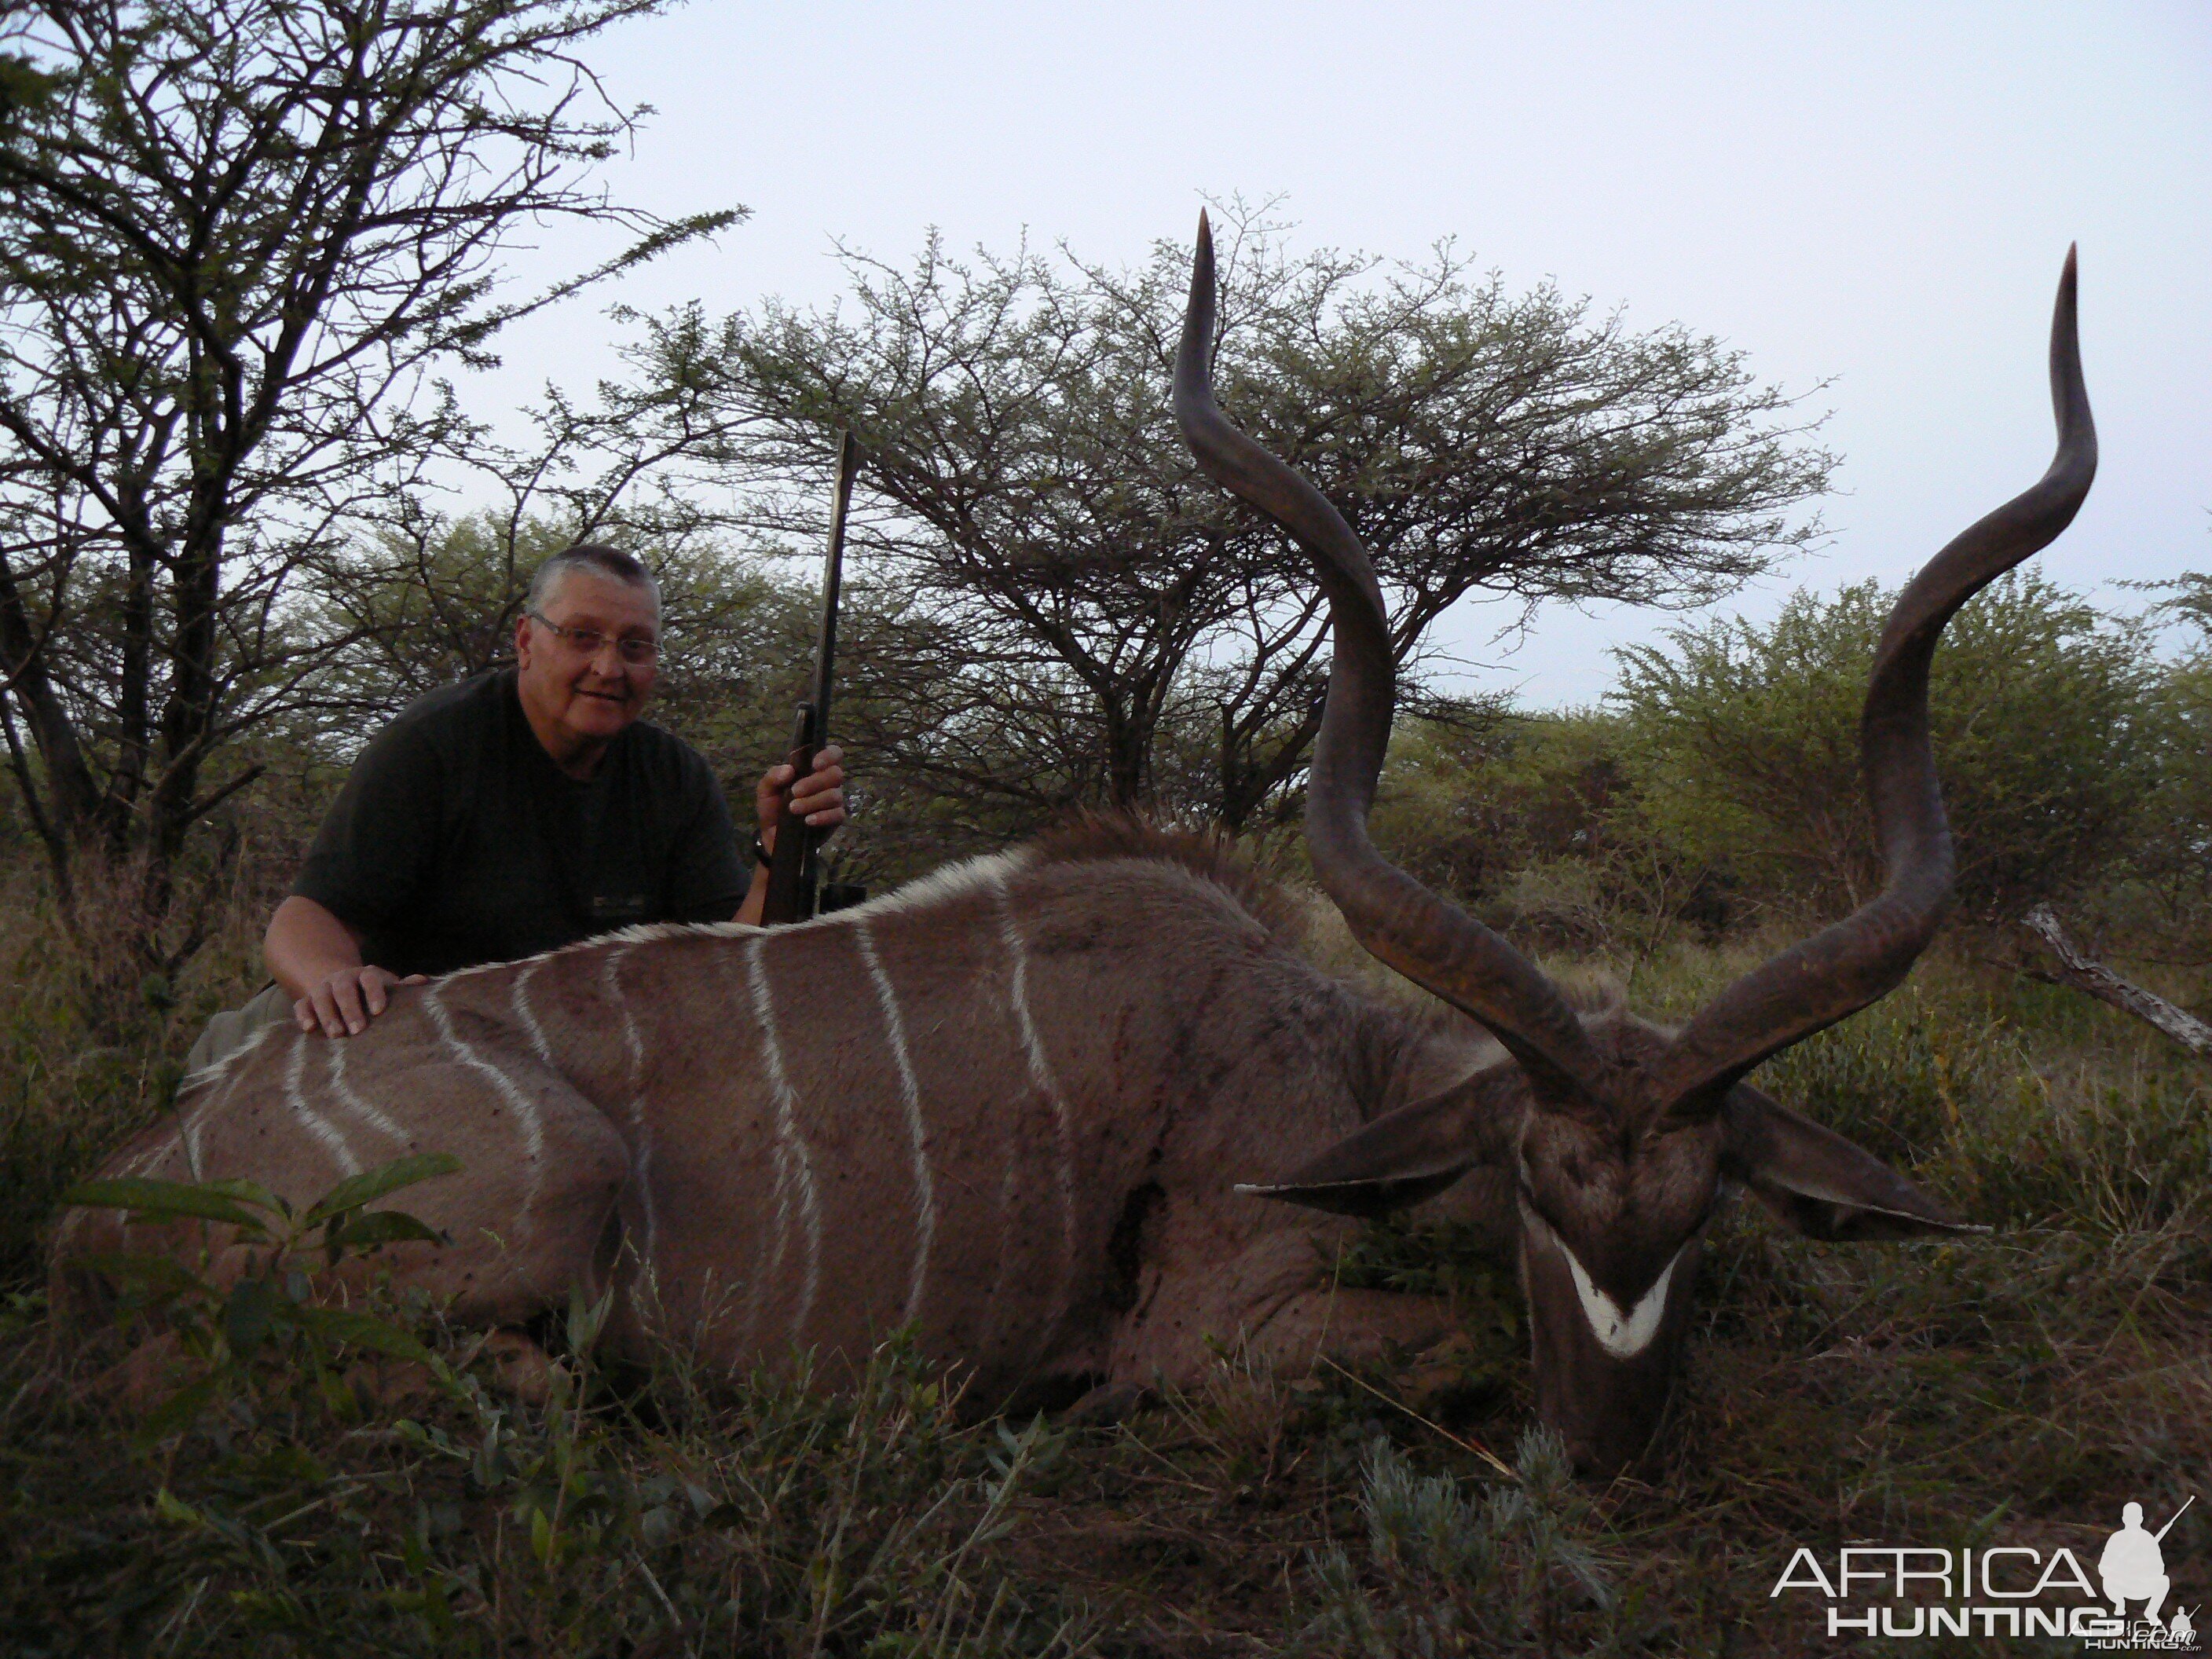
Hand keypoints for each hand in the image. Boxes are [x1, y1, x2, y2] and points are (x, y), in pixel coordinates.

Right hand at [294, 963, 427, 1037]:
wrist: (342, 986)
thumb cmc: (372, 994)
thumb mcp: (387, 988)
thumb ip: (403, 987)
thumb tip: (423, 980)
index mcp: (365, 974)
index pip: (370, 978)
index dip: (374, 992)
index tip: (379, 1011)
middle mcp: (342, 978)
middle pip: (344, 989)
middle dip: (350, 1009)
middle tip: (358, 1030)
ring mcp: (323, 988)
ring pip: (322, 997)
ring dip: (328, 1015)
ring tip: (337, 1035)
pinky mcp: (307, 1000)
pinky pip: (302, 1005)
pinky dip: (304, 1015)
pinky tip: (309, 1029)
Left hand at [755, 743, 847, 852]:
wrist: (772, 836)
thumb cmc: (773, 807)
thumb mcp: (766, 790)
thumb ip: (773, 776)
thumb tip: (789, 769)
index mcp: (814, 769)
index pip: (833, 753)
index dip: (828, 755)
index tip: (814, 764)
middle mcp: (828, 783)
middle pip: (836, 774)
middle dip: (814, 782)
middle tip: (794, 792)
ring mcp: (833, 802)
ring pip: (835, 795)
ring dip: (812, 801)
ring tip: (793, 809)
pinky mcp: (835, 820)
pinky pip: (838, 814)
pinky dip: (822, 816)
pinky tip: (808, 820)